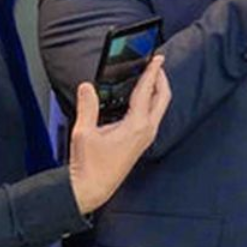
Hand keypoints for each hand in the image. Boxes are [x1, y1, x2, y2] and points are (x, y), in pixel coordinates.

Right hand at [66, 56, 171, 213]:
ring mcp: (146, 137)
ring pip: (159, 107)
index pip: (147, 91)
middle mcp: (147, 130)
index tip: (158, 58)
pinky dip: (150, 102)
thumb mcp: (84, 132)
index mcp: (137, 125)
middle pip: (162, 98)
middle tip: (157, 64)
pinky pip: (152, 116)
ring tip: (149, 77)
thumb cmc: (89, 165)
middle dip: (161, 79)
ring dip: (156, 90)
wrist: (93, 188)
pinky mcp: (141, 142)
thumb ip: (87, 107)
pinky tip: (140, 99)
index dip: (152, 72)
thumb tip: (87, 87)